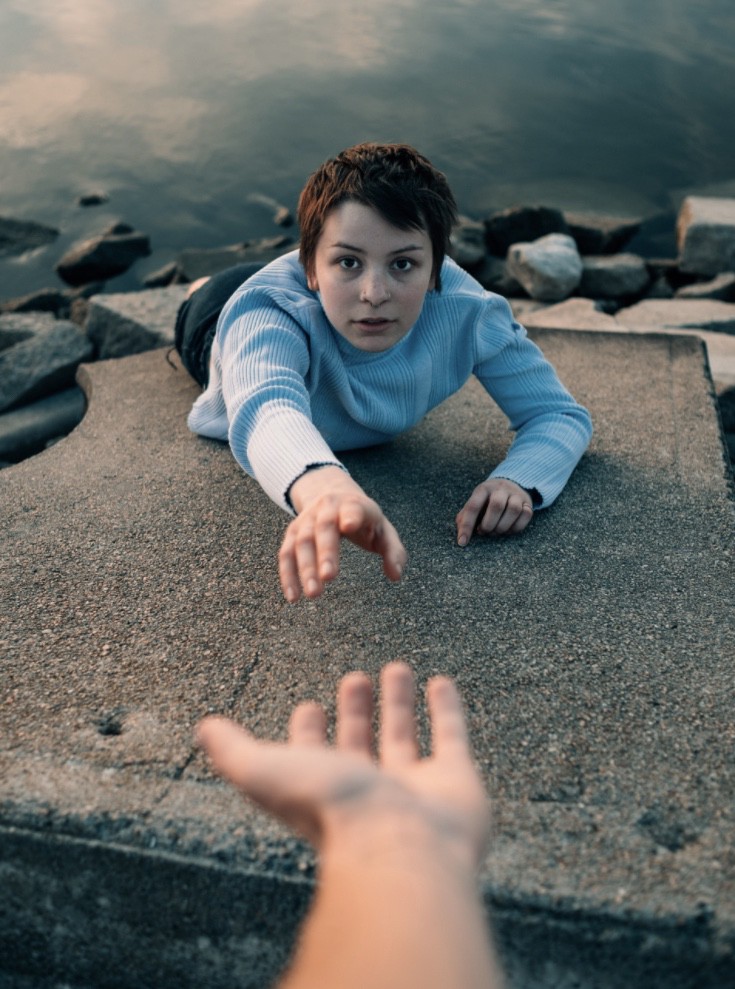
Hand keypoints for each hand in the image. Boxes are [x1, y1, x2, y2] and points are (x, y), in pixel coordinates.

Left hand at [196, 662, 489, 874]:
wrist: (402, 846)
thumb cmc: (331, 811)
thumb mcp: (265, 773)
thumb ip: (235, 751)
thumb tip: (202, 730)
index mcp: (323, 793)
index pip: (312, 760)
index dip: (307, 734)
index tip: (308, 706)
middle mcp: (369, 793)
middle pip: (359, 745)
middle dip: (354, 712)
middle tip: (352, 679)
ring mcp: (414, 788)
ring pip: (403, 736)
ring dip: (397, 703)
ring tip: (395, 668)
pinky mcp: (455, 781)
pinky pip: (451, 736)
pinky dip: (446, 709)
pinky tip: (439, 683)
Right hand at [279, 466, 406, 602]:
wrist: (331, 493)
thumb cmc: (363, 520)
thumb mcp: (383, 530)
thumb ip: (394, 551)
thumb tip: (395, 575)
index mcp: (353, 505)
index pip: (352, 509)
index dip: (350, 516)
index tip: (348, 526)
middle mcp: (327, 508)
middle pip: (324, 528)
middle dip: (326, 552)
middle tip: (329, 577)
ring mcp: (307, 519)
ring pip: (302, 542)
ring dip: (306, 568)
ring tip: (314, 594)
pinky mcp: (293, 532)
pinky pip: (286, 553)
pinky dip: (288, 575)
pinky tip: (294, 596)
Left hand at [456, 477, 532, 545]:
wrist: (510, 484)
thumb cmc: (487, 500)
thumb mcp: (475, 503)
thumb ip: (465, 517)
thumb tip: (461, 536)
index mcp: (483, 489)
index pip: (473, 507)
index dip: (467, 526)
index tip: (462, 542)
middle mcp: (500, 489)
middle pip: (497, 505)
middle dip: (489, 524)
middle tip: (484, 532)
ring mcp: (516, 494)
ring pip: (514, 510)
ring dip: (503, 527)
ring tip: (496, 531)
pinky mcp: (528, 502)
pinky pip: (526, 515)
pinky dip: (516, 527)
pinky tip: (508, 529)